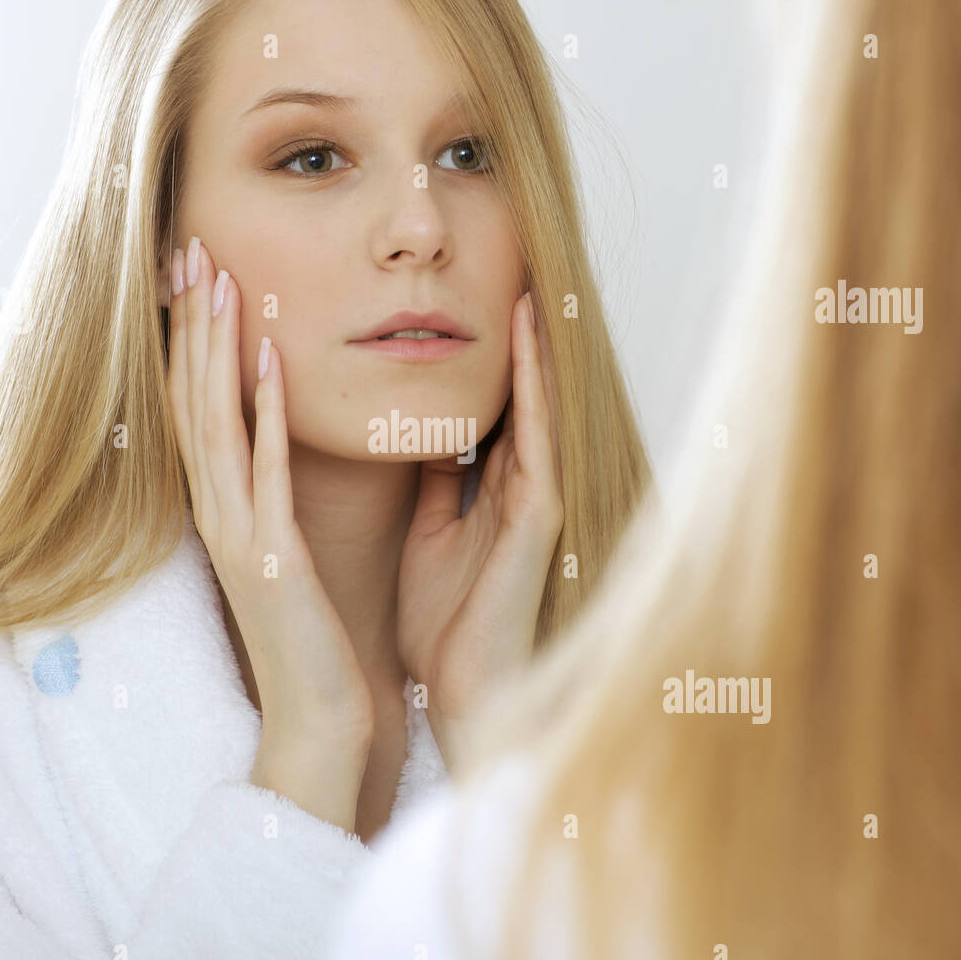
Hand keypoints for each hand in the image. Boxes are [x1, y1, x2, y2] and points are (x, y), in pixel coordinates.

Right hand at [165, 239, 374, 824]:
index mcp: (224, 510)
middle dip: (190, 323)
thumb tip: (276, 442)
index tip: (193, 274)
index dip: (190, 340)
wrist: (316, 715)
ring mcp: (238, 534)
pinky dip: (265, 413)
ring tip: (219, 280)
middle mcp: (217, 514)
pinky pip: (266, 472)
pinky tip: (270, 360)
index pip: (197, 408)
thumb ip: (274, 495)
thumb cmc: (308, 635)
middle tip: (189, 248)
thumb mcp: (285, 550)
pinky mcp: (273, 558)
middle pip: (192, 400)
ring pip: (217, 423)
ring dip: (215, 348)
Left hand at [396, 293, 563, 760]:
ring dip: (531, 343)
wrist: (461, 692)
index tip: (463, 303)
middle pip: (520, 393)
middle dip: (515, 338)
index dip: (481, 355)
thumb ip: (433, 486)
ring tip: (525, 278)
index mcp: (490, 490)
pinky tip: (526, 335)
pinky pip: (536, 432)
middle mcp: (519, 484)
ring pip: (536, 400)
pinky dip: (533, 382)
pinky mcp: (540, 512)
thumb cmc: (444, 624)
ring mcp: (535, 495)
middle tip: (509, 268)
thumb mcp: (429, 536)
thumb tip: (420, 438)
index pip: (490, 405)